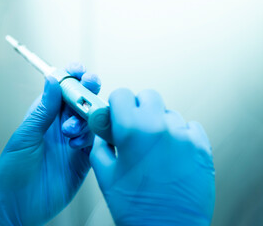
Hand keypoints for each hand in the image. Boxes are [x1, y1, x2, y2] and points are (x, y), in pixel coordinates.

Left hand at [0, 63, 100, 225]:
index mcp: (44, 115)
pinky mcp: (83, 159)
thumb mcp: (26, 136)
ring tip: (69, 132)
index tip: (79, 70)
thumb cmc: (12, 171)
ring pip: (91, 120)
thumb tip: (52, 80)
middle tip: (91, 85)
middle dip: (88, 90)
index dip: (71, 76)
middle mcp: (60, 126)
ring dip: (85, 119)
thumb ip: (43, 110)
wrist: (16, 206)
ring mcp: (73, 142)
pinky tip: (78, 145)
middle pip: (81, 100)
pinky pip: (96, 142)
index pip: (61, 89)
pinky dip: (92, 139)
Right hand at [90, 89, 214, 225]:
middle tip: (135, 127)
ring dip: (159, 123)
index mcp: (132, 131)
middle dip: (138, 107)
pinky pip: (189, 127)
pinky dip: (179, 134)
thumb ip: (100, 143)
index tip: (117, 113)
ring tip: (155, 147)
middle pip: (149, 96)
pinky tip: (172, 153)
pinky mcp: (201, 147)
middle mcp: (159, 127)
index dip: (117, 103)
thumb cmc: (135, 207)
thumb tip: (103, 129)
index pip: (122, 94)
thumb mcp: (104, 174)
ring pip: (169, 113)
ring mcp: (184, 136)